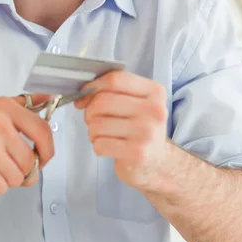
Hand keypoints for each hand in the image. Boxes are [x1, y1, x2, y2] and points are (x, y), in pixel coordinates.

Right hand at [0, 95, 53, 193]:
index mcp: (6, 109)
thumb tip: (49, 99)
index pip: (42, 130)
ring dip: (10, 178)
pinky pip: (2, 187)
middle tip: (14, 165)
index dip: (48, 149)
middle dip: (25, 169)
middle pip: (31, 160)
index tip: (45, 156)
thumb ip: (26, 104)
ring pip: (18, 176)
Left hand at [75, 71, 169, 189]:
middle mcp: (154, 110)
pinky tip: (109, 147)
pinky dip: (98, 146)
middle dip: (90, 111)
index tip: (85, 95)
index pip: (116, 79)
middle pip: (104, 101)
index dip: (94, 86)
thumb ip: (114, 92)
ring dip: (93, 131)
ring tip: (104, 135)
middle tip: (93, 119)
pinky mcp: (138, 153)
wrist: (157, 161)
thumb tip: (83, 95)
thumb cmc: (140, 129)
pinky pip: (100, 144)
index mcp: (155, 92)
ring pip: (98, 124)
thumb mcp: (136, 103)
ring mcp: (147, 132)